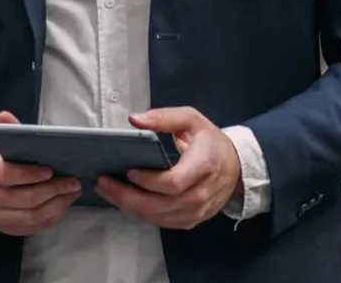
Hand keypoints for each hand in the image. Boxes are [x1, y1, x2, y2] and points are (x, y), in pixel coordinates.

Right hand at [0, 111, 81, 235]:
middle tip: (73, 182)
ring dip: (57, 205)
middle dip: (53, 191)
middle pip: (25, 199)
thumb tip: (4, 116)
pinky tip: (63, 205)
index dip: (31, 174)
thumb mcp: (0, 142)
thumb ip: (7, 129)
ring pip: (31, 216)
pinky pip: (32, 227)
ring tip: (73, 193)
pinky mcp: (6, 228)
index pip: (8, 176)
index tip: (50, 170)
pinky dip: (51, 217)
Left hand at [95, 107, 241, 229]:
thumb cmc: (210, 142)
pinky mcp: (190, 220)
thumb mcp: (191, 120)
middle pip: (161, 205)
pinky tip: (125, 202)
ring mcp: (196, 211)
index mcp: (203, 166)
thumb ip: (163, 118)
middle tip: (104, 183)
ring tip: (108, 191)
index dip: (149, 181)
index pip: (174, 183)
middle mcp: (201, 194)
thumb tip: (134, 120)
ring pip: (158, 217)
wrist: (236, 167)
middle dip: (128, 197)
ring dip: (129, 207)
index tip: (129, 171)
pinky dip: (141, 214)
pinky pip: (162, 222)